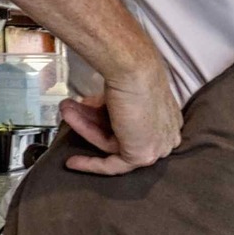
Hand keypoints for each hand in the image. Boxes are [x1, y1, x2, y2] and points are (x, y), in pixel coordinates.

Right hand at [61, 63, 181, 173]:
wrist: (133, 68)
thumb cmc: (133, 69)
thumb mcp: (124, 90)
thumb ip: (114, 106)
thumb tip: (93, 109)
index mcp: (168, 117)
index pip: (133, 126)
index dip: (105, 118)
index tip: (87, 112)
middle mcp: (167, 134)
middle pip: (122, 135)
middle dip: (92, 121)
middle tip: (70, 109)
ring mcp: (157, 146)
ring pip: (112, 144)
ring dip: (84, 127)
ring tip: (65, 111)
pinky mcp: (143, 156)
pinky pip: (112, 165)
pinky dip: (90, 163)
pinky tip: (72, 162)